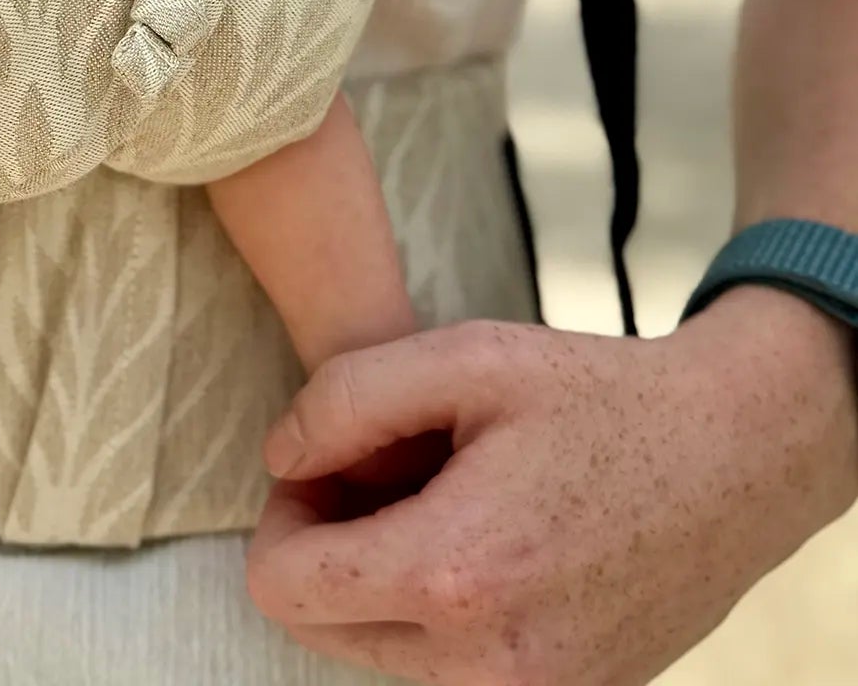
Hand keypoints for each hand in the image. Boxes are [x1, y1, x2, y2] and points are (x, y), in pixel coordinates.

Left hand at [246, 294, 857, 684]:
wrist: (733, 456)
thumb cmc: (598, 398)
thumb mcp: (461, 358)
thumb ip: (344, 400)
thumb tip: (278, 458)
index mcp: (453, 574)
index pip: (283, 586)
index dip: (285, 512)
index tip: (333, 461)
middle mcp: (487, 664)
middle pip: (320, 629)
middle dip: (329, 546)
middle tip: (386, 471)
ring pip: (381, 652)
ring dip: (384, 578)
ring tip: (442, 496)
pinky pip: (449, 670)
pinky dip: (442, 610)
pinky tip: (486, 535)